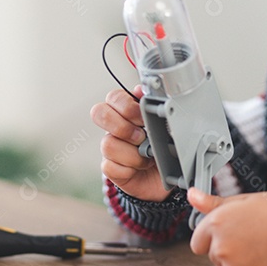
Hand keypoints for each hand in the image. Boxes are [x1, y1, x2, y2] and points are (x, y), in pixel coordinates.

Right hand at [89, 87, 167, 201]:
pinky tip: (140, 168)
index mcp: (127, 111)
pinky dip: (128, 169)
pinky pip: (109, 167)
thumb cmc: (165, 146)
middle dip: (121, 125)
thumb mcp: (165, 124)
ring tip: (147, 157)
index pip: (114, 97)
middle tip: (141, 136)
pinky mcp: (110, 168)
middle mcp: (115, 127)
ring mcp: (111, 147)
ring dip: (132, 153)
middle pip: (98, 113)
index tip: (143, 117)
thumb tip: (140, 90)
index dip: (126, 105)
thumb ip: (153, 105)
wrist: (167, 175)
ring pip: (107, 144)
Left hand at [188, 188, 266, 265]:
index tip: (230, 234)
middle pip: (214, 256)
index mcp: (217, 224)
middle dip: (228, 250)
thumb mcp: (247, 200)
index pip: (198, 241)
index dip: (213, 238)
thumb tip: (193, 195)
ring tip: (262, 251)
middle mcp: (221, 248)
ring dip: (239, 265)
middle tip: (252, 239)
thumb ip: (215, 203)